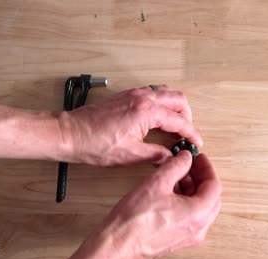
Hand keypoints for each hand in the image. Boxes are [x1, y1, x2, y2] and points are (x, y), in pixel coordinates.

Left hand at [58, 85, 202, 165]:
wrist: (70, 134)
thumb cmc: (95, 145)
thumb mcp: (130, 155)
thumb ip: (156, 155)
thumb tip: (170, 157)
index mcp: (146, 112)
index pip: (179, 121)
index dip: (191, 133)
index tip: (197, 143)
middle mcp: (142, 98)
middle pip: (177, 99)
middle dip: (186, 116)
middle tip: (186, 133)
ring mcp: (133, 94)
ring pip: (165, 92)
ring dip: (174, 107)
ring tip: (174, 125)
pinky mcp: (125, 95)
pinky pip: (152, 92)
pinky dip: (161, 102)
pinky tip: (157, 117)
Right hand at [66, 152, 221, 258]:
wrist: (117, 245)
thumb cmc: (133, 221)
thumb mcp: (157, 183)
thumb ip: (176, 166)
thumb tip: (185, 158)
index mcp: (198, 214)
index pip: (214, 185)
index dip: (207, 167)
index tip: (199, 158)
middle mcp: (198, 228)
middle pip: (211, 197)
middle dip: (201, 178)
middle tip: (190, 164)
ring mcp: (189, 236)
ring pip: (201, 207)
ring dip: (192, 188)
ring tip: (177, 174)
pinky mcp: (178, 239)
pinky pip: (191, 216)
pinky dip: (186, 201)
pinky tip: (171, 190)